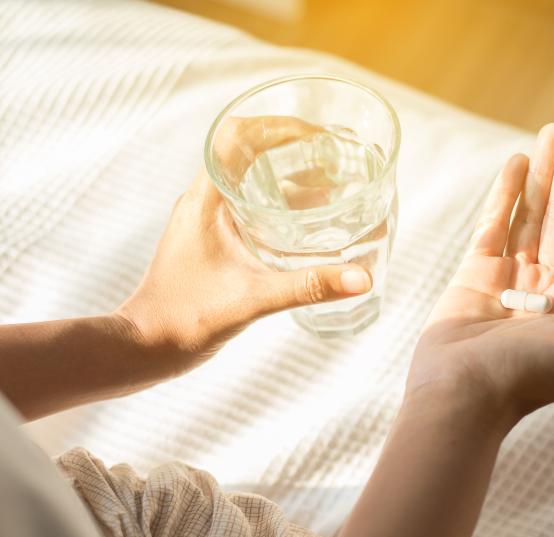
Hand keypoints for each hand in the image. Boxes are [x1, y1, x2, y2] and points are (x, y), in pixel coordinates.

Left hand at [115, 118, 372, 374]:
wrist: (146, 347)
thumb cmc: (185, 319)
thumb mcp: (254, 299)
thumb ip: (309, 287)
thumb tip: (362, 278)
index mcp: (205, 200)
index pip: (236, 136)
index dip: (279, 127)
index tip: (318, 138)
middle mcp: (203, 201)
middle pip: (247, 150)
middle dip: (294, 147)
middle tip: (334, 157)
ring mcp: (206, 219)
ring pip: (249, 178)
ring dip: (289, 173)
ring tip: (331, 181)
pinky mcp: (213, 239)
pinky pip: (249, 204)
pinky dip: (281, 201)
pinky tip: (309, 221)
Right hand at [408, 115, 553, 419]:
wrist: (462, 399)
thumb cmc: (530, 383)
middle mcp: (550, 288)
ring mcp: (511, 280)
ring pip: (531, 214)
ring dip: (544, 171)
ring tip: (552, 129)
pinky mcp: (474, 277)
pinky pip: (493, 226)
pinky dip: (504, 194)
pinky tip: (517, 162)